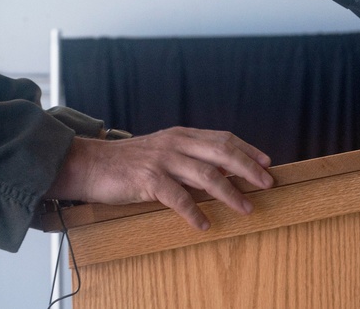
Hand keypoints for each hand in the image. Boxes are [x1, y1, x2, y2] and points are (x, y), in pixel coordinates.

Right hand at [46, 126, 272, 230]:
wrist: (91, 164)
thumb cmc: (128, 162)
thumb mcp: (162, 153)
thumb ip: (188, 159)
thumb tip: (221, 174)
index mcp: (180, 135)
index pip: (222, 138)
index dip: (247, 149)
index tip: (267, 163)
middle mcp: (174, 143)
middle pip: (221, 152)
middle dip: (248, 168)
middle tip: (267, 184)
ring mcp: (162, 160)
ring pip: (206, 174)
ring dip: (230, 193)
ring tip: (246, 208)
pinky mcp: (148, 179)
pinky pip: (178, 197)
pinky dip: (194, 212)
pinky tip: (204, 224)